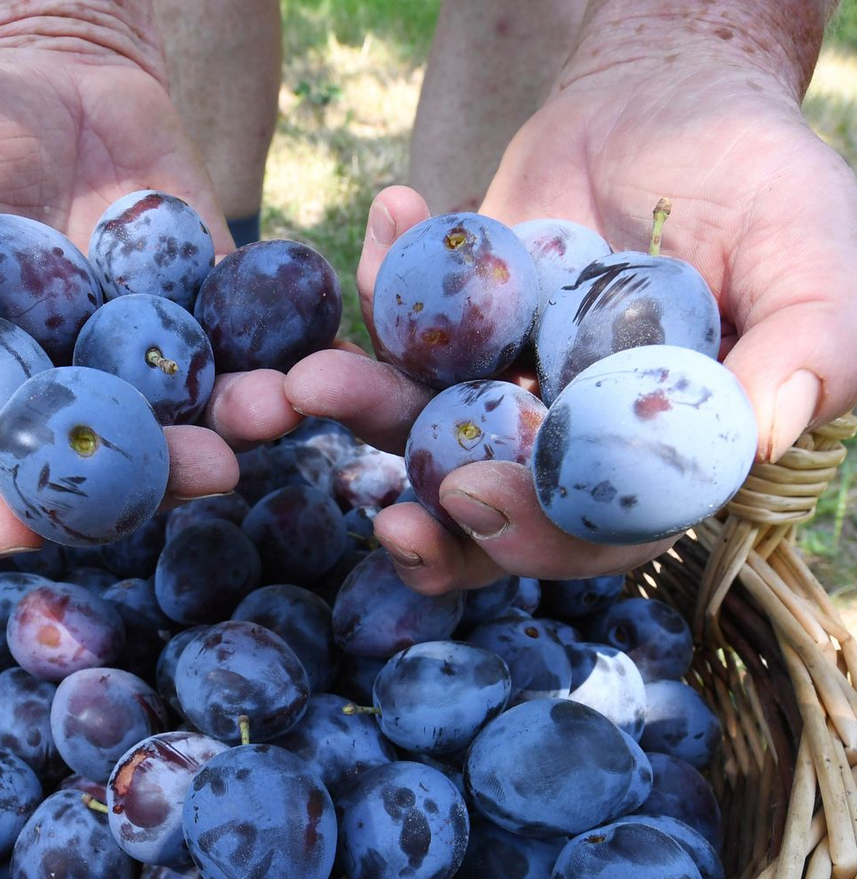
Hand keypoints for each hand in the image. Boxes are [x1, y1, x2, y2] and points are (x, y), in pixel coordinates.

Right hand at [0, 32, 296, 553]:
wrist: (58, 79)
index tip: (21, 529)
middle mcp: (70, 402)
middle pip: (107, 472)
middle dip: (159, 481)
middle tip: (205, 470)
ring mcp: (144, 371)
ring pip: (190, 423)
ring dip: (237, 425)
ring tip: (274, 407)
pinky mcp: (207, 325)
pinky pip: (247, 351)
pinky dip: (283, 359)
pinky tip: (319, 359)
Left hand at [286, 56, 856, 593]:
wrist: (681, 100)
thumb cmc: (764, 186)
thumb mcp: (813, 257)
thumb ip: (809, 346)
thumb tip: (760, 434)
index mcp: (646, 460)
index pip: (592, 529)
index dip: (537, 536)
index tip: (476, 504)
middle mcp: (561, 441)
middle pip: (490, 509)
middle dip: (432, 520)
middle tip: (383, 514)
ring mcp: (496, 386)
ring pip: (420, 427)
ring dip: (364, 410)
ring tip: (314, 380)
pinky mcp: (449, 326)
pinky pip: (399, 322)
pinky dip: (380, 281)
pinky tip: (387, 216)